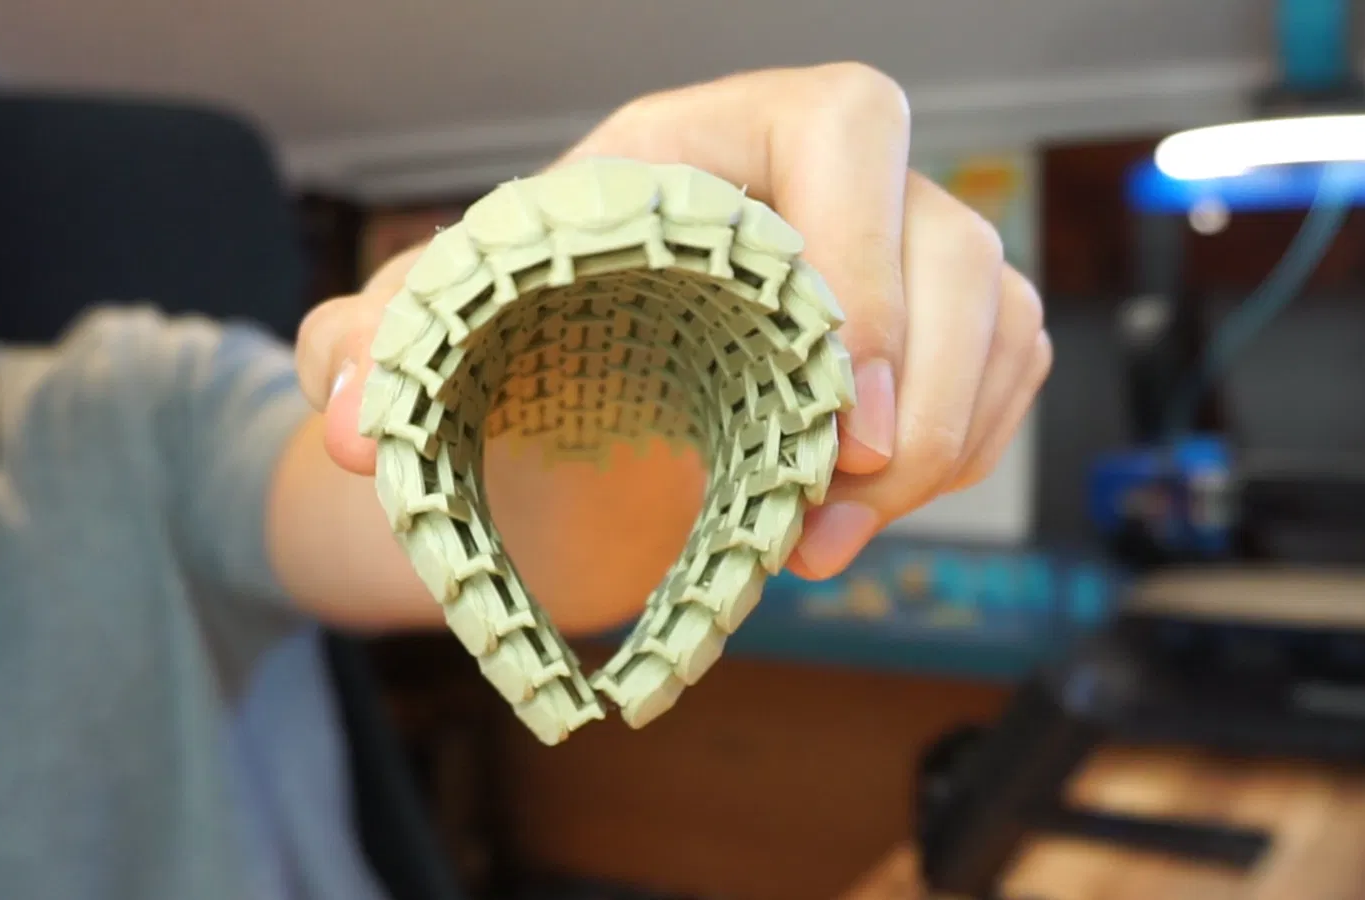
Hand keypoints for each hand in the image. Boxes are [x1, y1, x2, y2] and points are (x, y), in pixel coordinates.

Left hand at [297, 62, 1049, 589]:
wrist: (584, 358)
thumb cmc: (526, 314)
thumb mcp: (437, 318)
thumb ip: (375, 346)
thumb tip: (355, 426)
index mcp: (715, 141)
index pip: (846, 124)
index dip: (862, 248)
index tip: (828, 386)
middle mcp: (827, 181)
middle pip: (953, 240)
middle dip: (917, 391)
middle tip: (832, 493)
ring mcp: (900, 250)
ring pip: (997, 316)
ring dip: (938, 447)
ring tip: (824, 537)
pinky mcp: (937, 327)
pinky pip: (1009, 371)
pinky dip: (960, 455)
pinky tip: (859, 517)